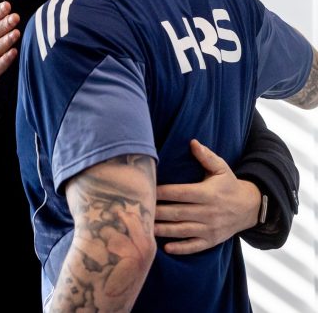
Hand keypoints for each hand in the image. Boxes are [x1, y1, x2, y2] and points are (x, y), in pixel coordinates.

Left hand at [154, 139, 260, 254]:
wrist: (250, 208)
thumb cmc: (229, 185)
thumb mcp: (221, 168)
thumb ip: (206, 156)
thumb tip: (192, 141)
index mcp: (208, 193)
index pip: (181, 193)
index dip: (163, 192)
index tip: (147, 190)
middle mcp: (208, 212)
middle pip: (178, 212)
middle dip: (158, 212)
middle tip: (138, 211)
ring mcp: (210, 228)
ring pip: (183, 230)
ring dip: (164, 230)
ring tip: (146, 228)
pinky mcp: (212, 241)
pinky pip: (195, 246)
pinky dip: (181, 248)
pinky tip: (166, 248)